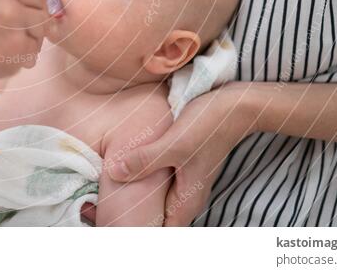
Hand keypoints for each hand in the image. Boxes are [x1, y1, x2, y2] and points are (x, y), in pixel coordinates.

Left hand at [108, 82, 256, 225]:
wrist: (235, 105)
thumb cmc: (208, 126)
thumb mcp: (173, 144)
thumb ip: (144, 160)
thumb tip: (113, 173)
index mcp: (187, 201)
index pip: (159, 232)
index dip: (137, 231)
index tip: (112, 224)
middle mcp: (187, 196)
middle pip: (156, 218)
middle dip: (133, 216)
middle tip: (101, 208)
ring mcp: (186, 180)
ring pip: (157, 198)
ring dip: (137, 196)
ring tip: (109, 190)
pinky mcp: (182, 164)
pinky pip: (159, 180)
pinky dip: (143, 179)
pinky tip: (126, 168)